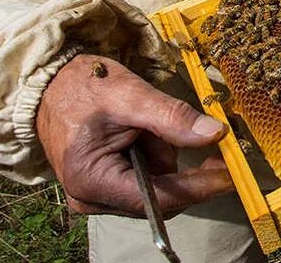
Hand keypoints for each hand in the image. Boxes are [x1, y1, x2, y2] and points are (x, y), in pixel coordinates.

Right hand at [36, 54, 232, 217]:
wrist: (48, 82)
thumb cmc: (82, 85)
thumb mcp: (129, 94)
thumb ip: (171, 117)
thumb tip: (215, 133)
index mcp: (93, 181)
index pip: (160, 199)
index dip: (200, 186)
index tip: (231, 173)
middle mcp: (92, 198)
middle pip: (158, 195)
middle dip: (177, 161)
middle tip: (201, 132)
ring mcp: (95, 194)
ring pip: (153, 184)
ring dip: (161, 152)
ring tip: (142, 121)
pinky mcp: (102, 184)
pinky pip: (142, 176)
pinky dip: (150, 151)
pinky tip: (138, 130)